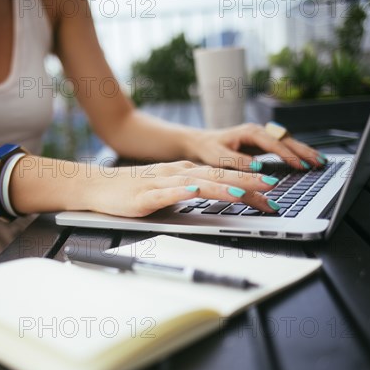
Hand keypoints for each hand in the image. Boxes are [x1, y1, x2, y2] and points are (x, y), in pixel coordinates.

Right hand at [84, 161, 283, 216]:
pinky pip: (165, 194)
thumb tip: (210, 198)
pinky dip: (181, 192)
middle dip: (246, 182)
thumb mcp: (166, 187)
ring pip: (196, 183)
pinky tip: (193, 192)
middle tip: (273, 188)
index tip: (271, 192)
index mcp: (183, 172)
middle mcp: (176, 173)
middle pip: (217, 176)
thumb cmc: (131, 189)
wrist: (96, 185)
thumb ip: (188, 190)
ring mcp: (160, 183)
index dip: (248, 182)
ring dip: (222, 187)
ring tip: (244, 191)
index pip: (222, 176)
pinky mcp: (144, 196)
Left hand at [188, 123, 327, 170]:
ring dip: (303, 151)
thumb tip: (258, 166)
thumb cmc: (209, 149)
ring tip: (320, 161)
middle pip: (286, 139)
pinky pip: (282, 146)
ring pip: (287, 141)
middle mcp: (258, 131)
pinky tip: (305, 160)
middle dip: (304, 151)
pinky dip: (295, 152)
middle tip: (320, 162)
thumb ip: (239, 161)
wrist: (200, 142)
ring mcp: (261, 136)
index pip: (274, 143)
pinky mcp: (261, 143)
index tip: (301, 165)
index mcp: (249, 132)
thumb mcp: (220, 157)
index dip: (288, 154)